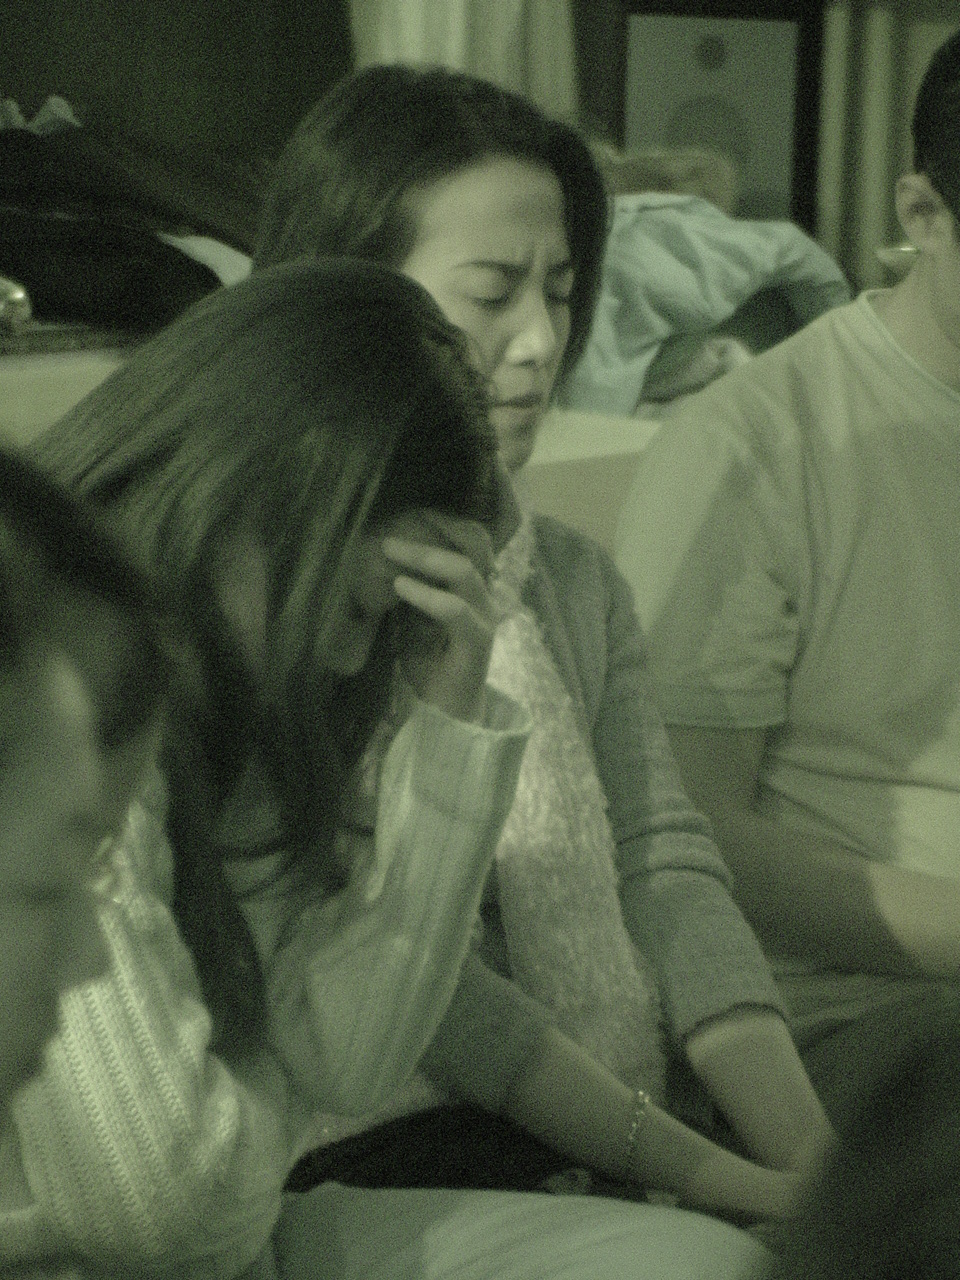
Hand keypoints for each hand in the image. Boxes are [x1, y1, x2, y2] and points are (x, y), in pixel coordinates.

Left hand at [382, 511, 495, 722]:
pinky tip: (401, 587)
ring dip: (426, 557)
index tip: (409, 511)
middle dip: (431, 532)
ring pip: (465, 572)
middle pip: (472, 546)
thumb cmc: (429, 664)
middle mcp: (483, 597)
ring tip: (391, 550)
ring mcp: (484, 618)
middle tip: (392, 532)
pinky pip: (456, 610)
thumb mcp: (411, 617)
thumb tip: (380, 556)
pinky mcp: (478, 642)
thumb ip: (408, 587)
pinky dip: (427, 595)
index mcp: (471, 588)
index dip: (444, 521)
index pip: (470, 540)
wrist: (446, 714)